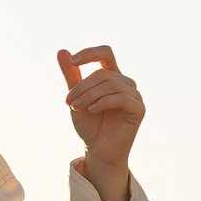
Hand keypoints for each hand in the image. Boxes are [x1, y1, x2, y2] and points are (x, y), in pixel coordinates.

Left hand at [58, 46, 142, 200]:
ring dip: (89, 95)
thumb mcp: (76, 97)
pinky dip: (103, 102)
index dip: (90, 53)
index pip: (105, 53)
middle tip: (68, 102)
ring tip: (76, 108)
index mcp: (112, 76)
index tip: (74, 61)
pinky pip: (122, 98)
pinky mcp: (139, 109)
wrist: (98, 150)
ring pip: (111, 84)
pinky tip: (91, 110)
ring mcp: (134, 96)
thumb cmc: (89, 124)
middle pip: (103, 73)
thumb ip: (71, 75)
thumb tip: (62, 50)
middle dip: (82, 87)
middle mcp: (125, 83)